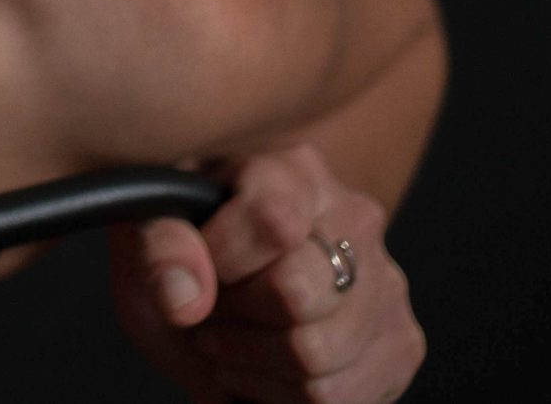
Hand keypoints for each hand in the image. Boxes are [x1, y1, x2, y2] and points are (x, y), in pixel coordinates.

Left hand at [107, 144, 425, 403]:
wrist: (220, 288)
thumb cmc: (187, 248)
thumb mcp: (149, 231)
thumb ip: (160, 247)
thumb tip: (186, 296)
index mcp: (295, 170)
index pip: (273, 218)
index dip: (221, 258)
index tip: (198, 268)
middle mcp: (356, 219)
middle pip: (296, 294)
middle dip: (233, 317)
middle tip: (213, 310)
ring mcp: (387, 283)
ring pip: (314, 354)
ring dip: (251, 362)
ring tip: (233, 339)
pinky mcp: (401, 344)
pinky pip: (336, 396)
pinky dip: (283, 396)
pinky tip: (266, 368)